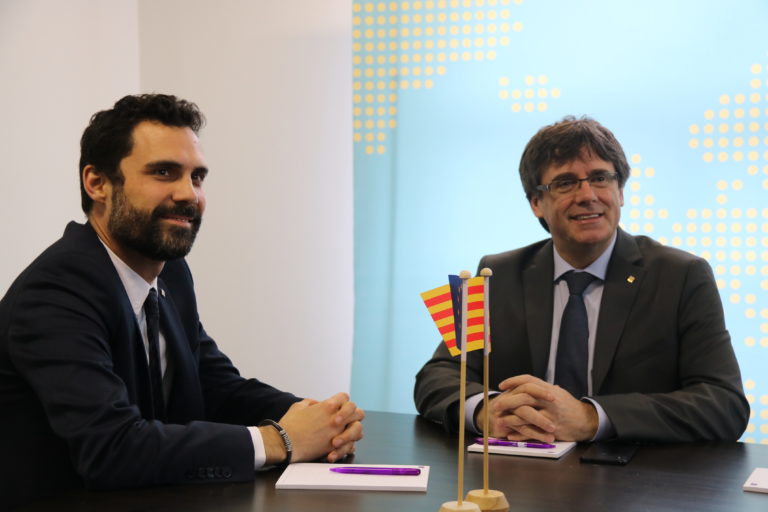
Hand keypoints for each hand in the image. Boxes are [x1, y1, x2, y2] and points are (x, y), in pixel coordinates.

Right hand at [267, 392, 363, 463]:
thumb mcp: (299, 406)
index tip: (337, 405)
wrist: (284, 443)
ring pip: (358, 428)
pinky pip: (351, 445)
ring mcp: (337, 433)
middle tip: (345, 419)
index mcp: (327, 406)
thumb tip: (317, 404)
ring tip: (345, 432)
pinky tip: (341, 444)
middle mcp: (336, 418)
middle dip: (352, 414)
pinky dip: (349, 445)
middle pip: (357, 411)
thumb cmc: (289, 424)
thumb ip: (312, 403)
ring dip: (353, 429)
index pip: (345, 397)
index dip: (341, 400)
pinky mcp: (335, 448)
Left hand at [476, 375, 597, 442]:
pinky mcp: (552, 429)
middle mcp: (550, 400)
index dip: (513, 381)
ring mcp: (551, 415)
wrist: (586, 421)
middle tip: (496, 405)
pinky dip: (519, 433)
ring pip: (526, 414)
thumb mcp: (557, 393)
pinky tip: (510, 434)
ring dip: (510, 418)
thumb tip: (525, 384)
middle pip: (524, 396)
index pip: (528, 380)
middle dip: (507, 401)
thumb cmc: (569, 406)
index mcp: (549, 390)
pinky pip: (532, 431)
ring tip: (500, 421)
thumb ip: (541, 389)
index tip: (501, 385)